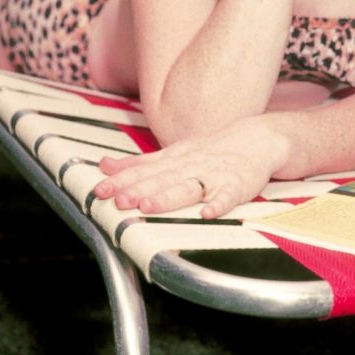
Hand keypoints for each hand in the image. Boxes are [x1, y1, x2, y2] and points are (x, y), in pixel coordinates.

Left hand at [92, 116, 287, 219]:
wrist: (254, 140)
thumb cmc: (208, 151)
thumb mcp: (170, 154)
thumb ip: (138, 163)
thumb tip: (103, 165)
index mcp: (172, 160)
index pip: (143, 170)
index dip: (121, 180)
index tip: (100, 190)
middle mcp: (189, 166)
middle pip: (160, 180)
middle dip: (138, 190)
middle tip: (118, 200)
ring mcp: (212, 176)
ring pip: (187, 188)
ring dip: (167, 198)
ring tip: (148, 206)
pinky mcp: (236, 186)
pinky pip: (227, 196)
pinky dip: (218, 205)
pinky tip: (207, 214)